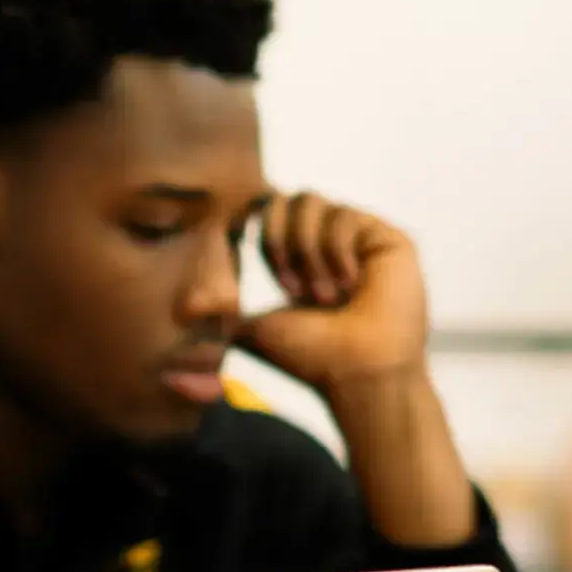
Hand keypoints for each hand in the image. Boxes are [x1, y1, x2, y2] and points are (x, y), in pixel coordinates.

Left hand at [238, 191, 430, 391]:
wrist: (357, 372)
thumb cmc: (310, 357)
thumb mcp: (254, 330)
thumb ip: (225, 315)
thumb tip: (185, 331)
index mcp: (300, 260)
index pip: (270, 214)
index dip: (267, 243)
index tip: (285, 288)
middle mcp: (329, 244)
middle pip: (287, 199)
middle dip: (283, 242)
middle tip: (298, 289)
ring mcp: (359, 238)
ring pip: (311, 201)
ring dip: (308, 250)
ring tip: (327, 294)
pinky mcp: (387, 238)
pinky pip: (343, 215)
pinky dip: (336, 251)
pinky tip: (352, 284)